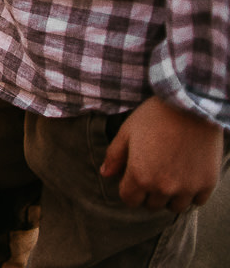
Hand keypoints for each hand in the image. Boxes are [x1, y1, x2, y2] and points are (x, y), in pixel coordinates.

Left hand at [100, 95, 223, 212]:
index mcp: (139, 176)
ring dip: (170, 196)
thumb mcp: (127, 132)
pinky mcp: (207, 184)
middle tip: (152, 174)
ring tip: (169, 177)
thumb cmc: (154, 116)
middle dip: (148, 193)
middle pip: (152, 204)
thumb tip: (105, 174)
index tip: (132, 179)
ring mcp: (187, 188)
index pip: (129, 199)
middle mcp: (163, 187)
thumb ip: (114, 156)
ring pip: (175, 206)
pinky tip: (187, 177)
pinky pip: (197, 201)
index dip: (129, 189)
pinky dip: (191, 194)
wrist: (190, 107)